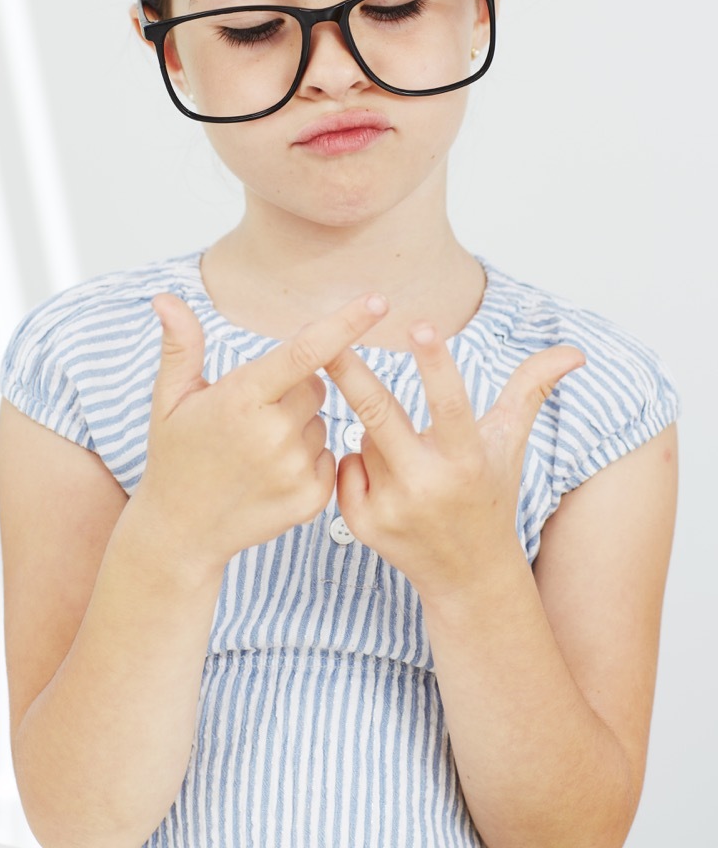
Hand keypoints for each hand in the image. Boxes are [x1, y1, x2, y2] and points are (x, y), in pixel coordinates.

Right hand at [135, 290, 388, 572]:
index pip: (305, 351)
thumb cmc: (175, 455)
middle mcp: (272, 434)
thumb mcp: (170, 398)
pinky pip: (328, 457)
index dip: (345, 323)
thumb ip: (181, 345)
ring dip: (299, 427)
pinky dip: (308, 459)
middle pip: (317, 386)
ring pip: (322, 423)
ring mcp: (294, 470)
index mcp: (241, 398)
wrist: (179, 532)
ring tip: (257, 451)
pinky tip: (271, 474)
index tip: (378, 301)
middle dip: (294, 389)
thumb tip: (165, 297)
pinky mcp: (310, 500)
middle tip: (254, 414)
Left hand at [325, 322, 585, 599]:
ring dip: (376, 432)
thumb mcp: (510, 443)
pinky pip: (345, 466)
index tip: (420, 324)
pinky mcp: (363, 525)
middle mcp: (428, 485)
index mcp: (467, 460)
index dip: (436, 363)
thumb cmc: (488, 495)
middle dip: (349, 373)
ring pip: (364, 437)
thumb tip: (575, 351)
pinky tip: (385, 482)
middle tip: (325, 339)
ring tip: (408, 458)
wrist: (468, 576)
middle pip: (379, 415)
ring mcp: (391, 508)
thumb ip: (533, 389)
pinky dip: (358, 462)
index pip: (450, 404)